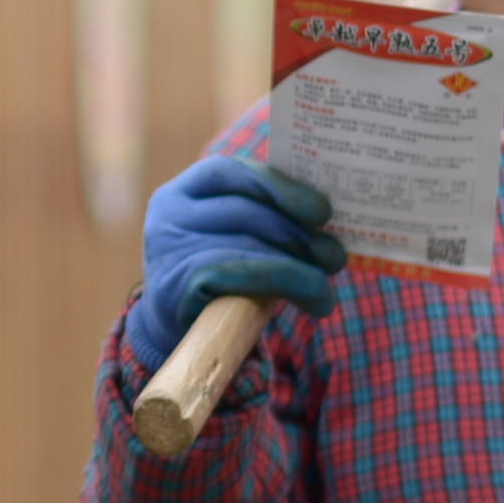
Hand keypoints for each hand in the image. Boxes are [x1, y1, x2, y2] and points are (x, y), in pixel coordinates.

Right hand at [126, 154, 344, 374]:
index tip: (322, 210)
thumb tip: (327, 215)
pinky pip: (237, 277)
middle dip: (297, 236)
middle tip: (335, 257)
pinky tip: (314, 299)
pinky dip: (283, 283)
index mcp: (183, 192)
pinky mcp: (175, 289)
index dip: (278, 186)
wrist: (174, 330)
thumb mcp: (238, 237)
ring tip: (326, 289)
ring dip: (298, 269)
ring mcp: (167, 252)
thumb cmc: (221, 274)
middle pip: (243, 211)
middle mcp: (167, 216)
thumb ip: (269, 217)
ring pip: (246, 246)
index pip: (227, 172)